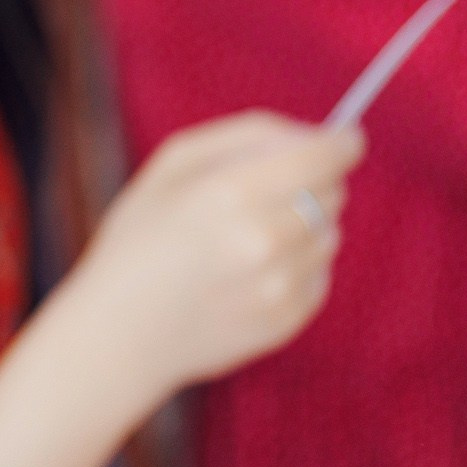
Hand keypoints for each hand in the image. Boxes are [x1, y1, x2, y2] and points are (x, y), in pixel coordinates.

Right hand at [69, 112, 363, 403]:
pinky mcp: (288, 319)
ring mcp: (280, 285)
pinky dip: (296, 266)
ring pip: (329, 234)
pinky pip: (320, 275)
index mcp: (231, 192)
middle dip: (311, 182)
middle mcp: (264, 239)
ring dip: (303, 226)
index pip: (323, 156)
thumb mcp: (171, 164)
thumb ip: (244, 136)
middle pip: (331, 191)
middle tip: (264, 194)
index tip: (347, 138)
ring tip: (247, 241)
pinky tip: (249, 274)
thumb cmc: (140, 237)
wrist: (120, 332)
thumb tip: (313, 134)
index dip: (342, 142)